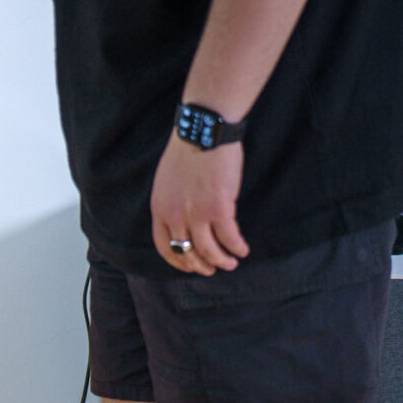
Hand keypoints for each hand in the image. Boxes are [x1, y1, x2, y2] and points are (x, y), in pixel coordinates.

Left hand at [150, 134, 248, 274]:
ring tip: (231, 263)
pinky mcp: (219, 208)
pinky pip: (229, 237)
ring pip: (209, 251)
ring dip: (221, 261)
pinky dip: (236, 247)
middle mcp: (175, 216)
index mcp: (160, 209)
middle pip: (187, 253)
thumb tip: (181, 220)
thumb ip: (171, 203)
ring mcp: (196, 214)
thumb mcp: (166, 182)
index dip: (178, 261)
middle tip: (212, 270)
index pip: (164, 246)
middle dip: (200, 266)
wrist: (204, 132)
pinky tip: (242, 250)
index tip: (190, 266)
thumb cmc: (188, 151)